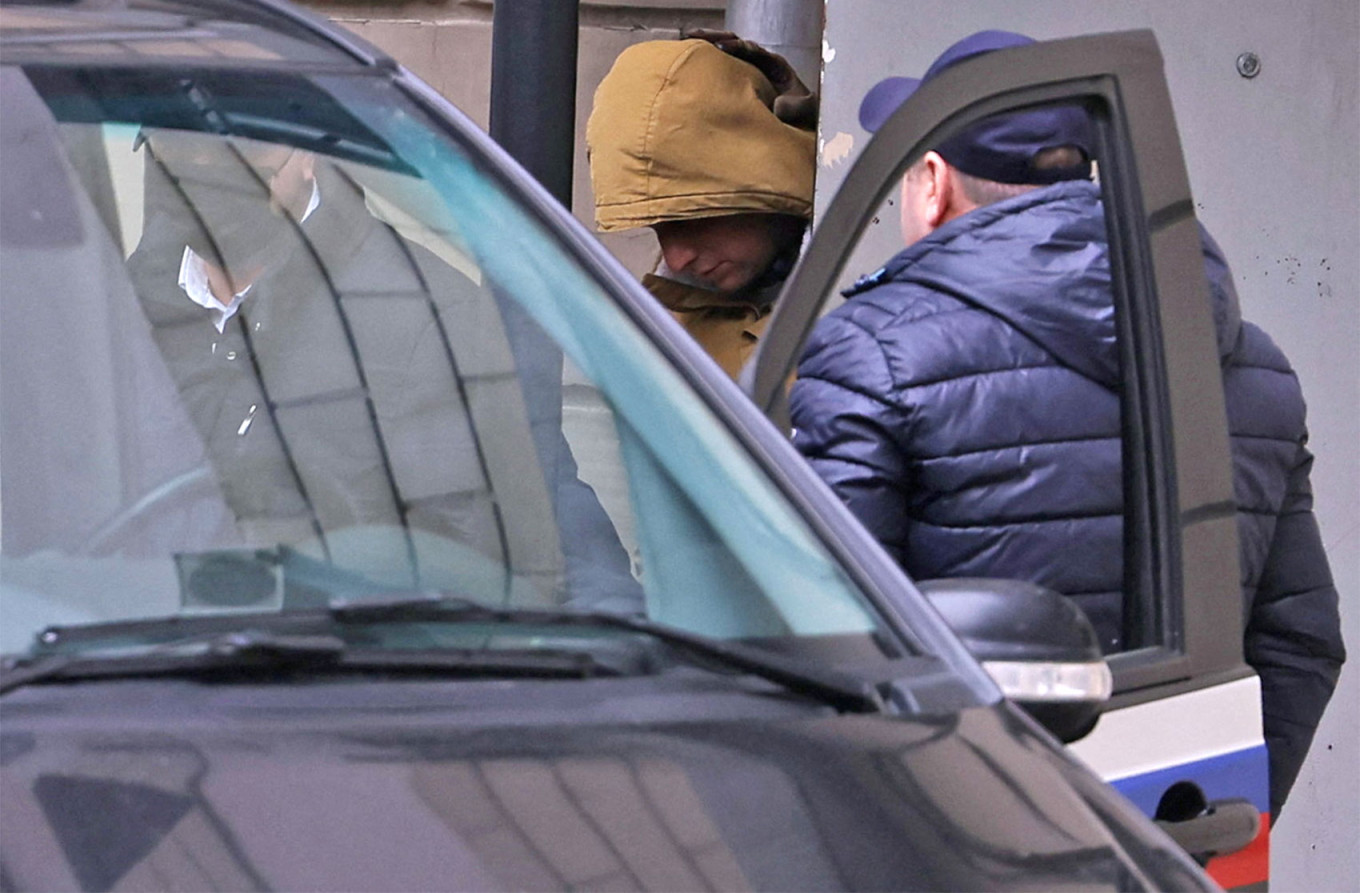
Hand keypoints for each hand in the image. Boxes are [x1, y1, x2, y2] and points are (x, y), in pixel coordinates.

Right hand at [687, 29, 818, 130]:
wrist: (796, 132)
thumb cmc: (802, 119)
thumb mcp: (808, 111)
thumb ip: (799, 107)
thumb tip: (779, 106)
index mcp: (775, 68)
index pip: (755, 51)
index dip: (740, 47)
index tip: (724, 47)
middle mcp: (758, 66)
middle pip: (736, 45)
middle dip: (717, 38)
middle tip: (698, 35)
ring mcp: (745, 74)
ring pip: (724, 54)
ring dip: (707, 45)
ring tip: (687, 38)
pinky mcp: (734, 86)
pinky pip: (718, 70)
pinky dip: (704, 62)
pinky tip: (686, 57)